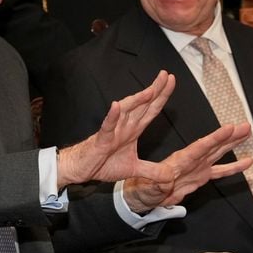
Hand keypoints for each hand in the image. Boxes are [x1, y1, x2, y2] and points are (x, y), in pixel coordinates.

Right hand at [56, 71, 176, 187]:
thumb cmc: (103, 163)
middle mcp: (125, 126)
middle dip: (154, 90)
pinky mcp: (101, 139)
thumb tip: (171, 177)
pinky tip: (116, 106)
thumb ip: (152, 172)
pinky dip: (112, 116)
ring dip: (137, 101)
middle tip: (165, 75)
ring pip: (126, 112)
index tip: (170, 80)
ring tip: (149, 91)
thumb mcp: (134, 170)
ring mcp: (113, 131)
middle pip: (142, 105)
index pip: (151, 110)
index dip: (161, 96)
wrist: (82, 168)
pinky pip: (107, 126)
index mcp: (133, 130)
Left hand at [122, 122, 252, 212]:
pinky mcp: (201, 176)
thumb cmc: (143, 188)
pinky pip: (220, 171)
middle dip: (230, 136)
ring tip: (247, 133)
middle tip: (245, 126)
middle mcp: (192, 161)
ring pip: (219, 152)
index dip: (215, 138)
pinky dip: (234, 167)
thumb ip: (158, 181)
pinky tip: (247, 162)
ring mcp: (198, 167)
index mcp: (179, 161)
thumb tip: (166, 179)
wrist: (144, 195)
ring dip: (233, 143)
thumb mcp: (148, 186)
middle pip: (213, 145)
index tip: (228, 128)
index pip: (200, 147)